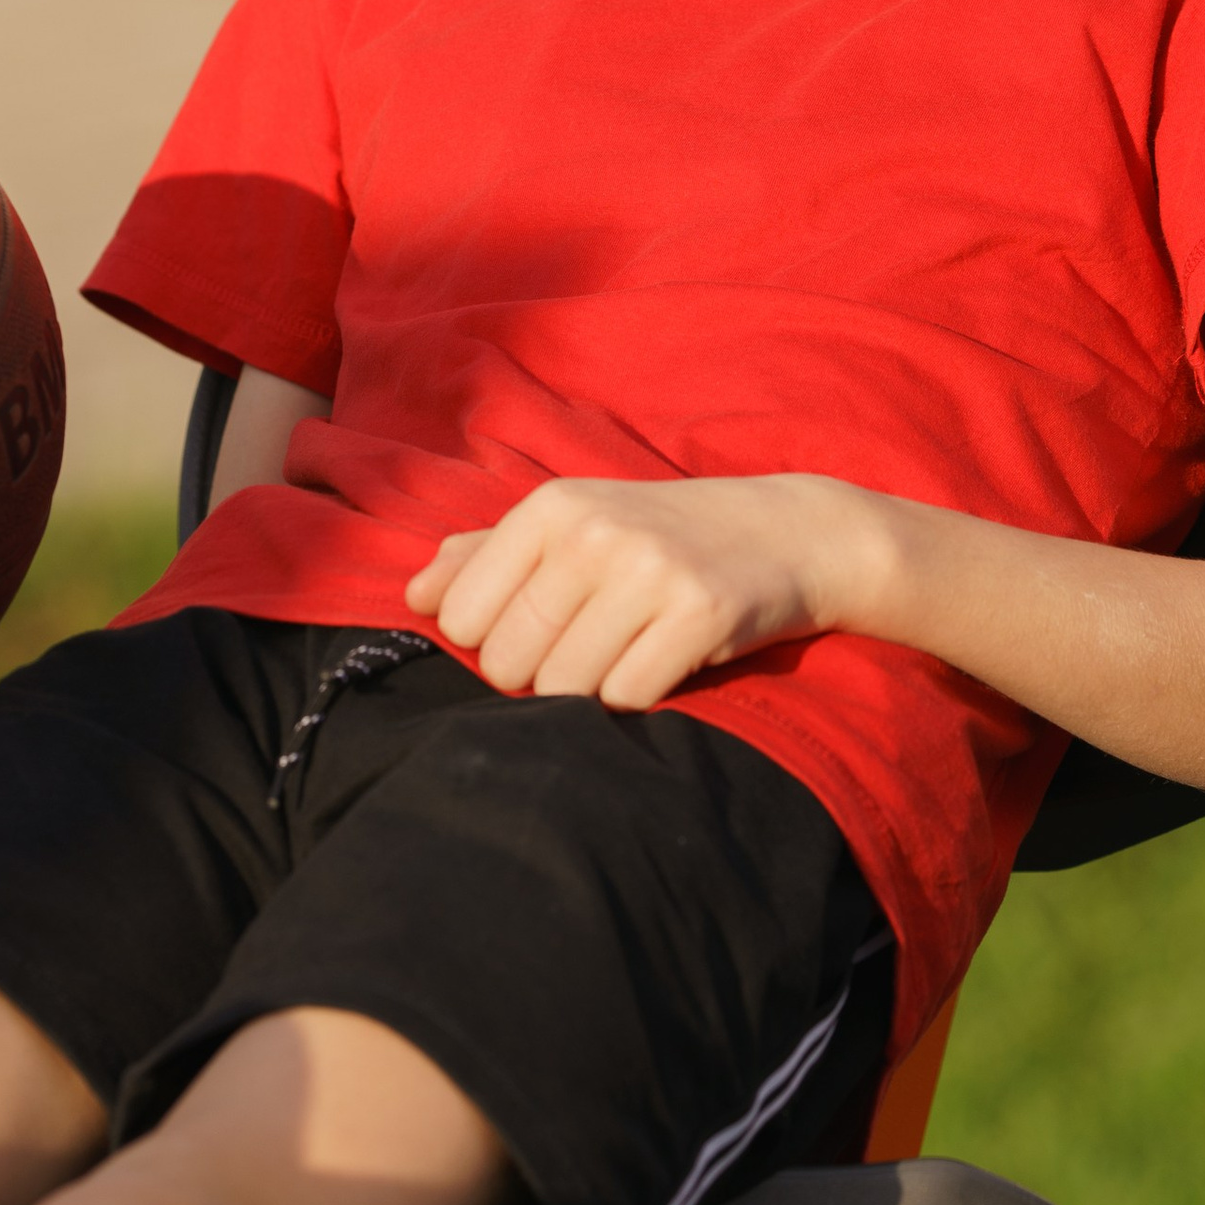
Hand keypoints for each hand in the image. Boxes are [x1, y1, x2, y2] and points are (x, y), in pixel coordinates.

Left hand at [405, 475, 880, 709]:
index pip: (463, 617)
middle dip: (539, 677)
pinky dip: (638, 697)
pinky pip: (627, 698)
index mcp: (550, 506)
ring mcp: (648, 572)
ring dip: (590, 691)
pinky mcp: (699, 615)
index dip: (492, 642)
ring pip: (565, 688)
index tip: (537, 629)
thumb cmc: (663, 533)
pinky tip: (662, 663)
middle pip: (509, 662)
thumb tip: (416, 594)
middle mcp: (592, 533)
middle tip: (586, 650)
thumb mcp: (576, 522)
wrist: (788, 532)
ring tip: (625, 653)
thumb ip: (488, 553)